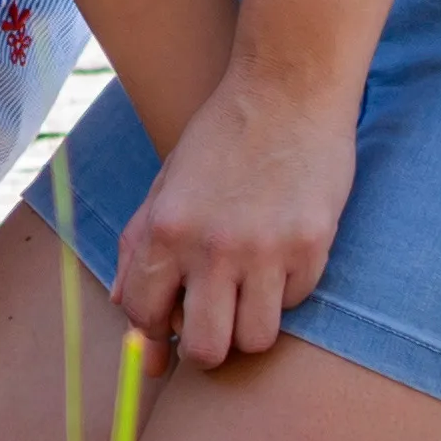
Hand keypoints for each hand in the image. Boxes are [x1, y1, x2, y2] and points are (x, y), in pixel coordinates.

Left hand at [105, 60, 355, 375]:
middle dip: (205, 348)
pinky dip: (286, 291)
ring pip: (255, 340)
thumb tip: (129, 320)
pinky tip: (281, 253)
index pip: (143, 318)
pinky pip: (295, 303)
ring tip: (249, 291)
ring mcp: (265, 251)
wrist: (286, 90)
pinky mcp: (311, 248)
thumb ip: (139, 251)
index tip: (168, 325)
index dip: (153, 332)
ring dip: (249, 326)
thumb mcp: (165, 185)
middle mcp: (211, 247)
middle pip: (204, 350)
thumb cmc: (220, 138)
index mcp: (164, 228)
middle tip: (213, 324)